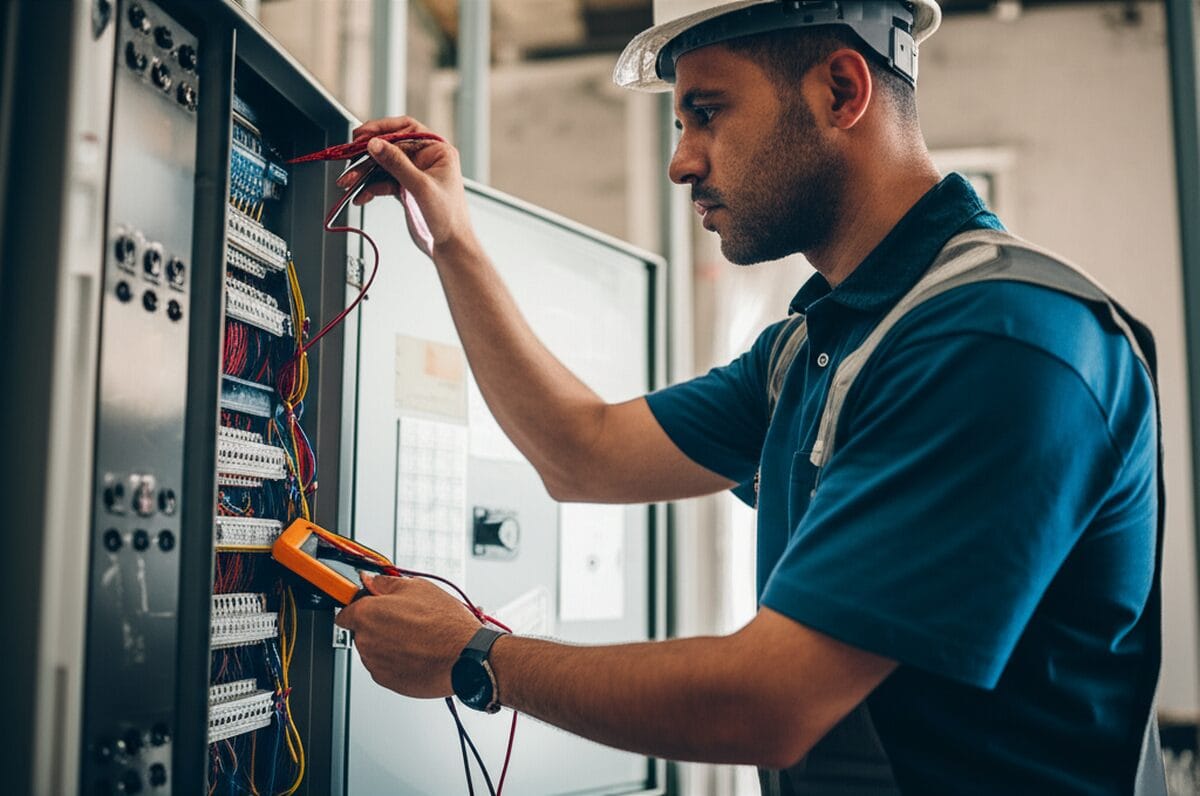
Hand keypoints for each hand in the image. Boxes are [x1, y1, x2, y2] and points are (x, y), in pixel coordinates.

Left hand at [334, 574, 480, 697]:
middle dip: (377, 624)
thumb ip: (384, 583)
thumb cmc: (445, 623)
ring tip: (415, 637)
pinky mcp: (387, 681)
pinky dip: (395, 660)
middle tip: (404, 619)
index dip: (358, 607)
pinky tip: (416, 652)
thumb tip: (369, 580)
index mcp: (367, 614)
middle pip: (361, 631)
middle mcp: (365, 641)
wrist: (465, 656)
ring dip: (386, 643)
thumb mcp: (417, 587)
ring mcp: (375, 664)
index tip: (368, 607)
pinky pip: (384, 667)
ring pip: (373, 650)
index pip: (344, 613)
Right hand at [336, 116, 477, 258]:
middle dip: (367, 157)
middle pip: (389, 147)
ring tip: (348, 183)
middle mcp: (425, 158)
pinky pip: (383, 182)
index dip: (381, 130)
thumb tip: (375, 144)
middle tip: (349, 162)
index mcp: (437, 150)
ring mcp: (414, 173)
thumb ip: (397, 164)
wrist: (450, 245)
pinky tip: (360, 196)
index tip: (361, 136)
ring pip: (383, 166)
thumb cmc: (448, 217)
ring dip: (364, 174)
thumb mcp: (421, 187)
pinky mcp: (405, 188)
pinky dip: (370, 188)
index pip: (405, 129)